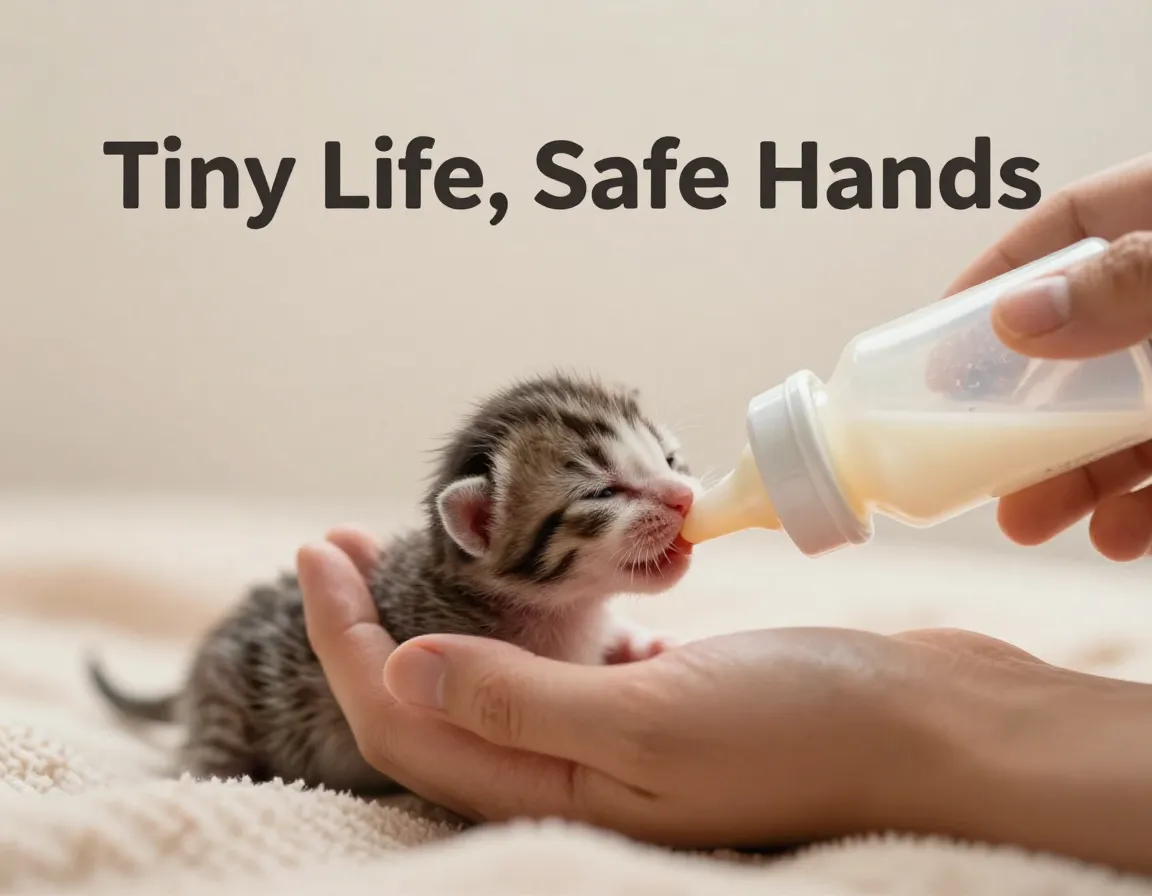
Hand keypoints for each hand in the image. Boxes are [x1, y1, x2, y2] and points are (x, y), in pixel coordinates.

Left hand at [298, 527, 1151, 872]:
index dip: (342, 640)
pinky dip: (524, 624)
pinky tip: (530, 584)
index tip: (314, 549)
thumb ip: (521, 705)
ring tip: (415, 548)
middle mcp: (574, 773)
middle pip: (428, 704)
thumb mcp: (656, 723)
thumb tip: (394, 676)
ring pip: (490, 682)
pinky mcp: (660, 704)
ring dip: (439, 616)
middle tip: (336, 541)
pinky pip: (561, 667)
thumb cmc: (808, 729)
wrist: (932, 729)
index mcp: (557, 789)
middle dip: (369, 623)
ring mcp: (616, 740)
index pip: (402, 721)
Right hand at [943, 153, 1151, 559]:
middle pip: (1081, 348)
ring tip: (1025, 520)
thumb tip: (1014, 317)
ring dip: (1069, 476)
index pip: (1064, 232)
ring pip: (1125, 421)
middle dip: (1019, 413)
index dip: (990, 281)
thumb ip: (1130, 280)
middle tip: (964, 459)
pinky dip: (1143, 508)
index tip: (929, 341)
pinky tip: (1116, 535)